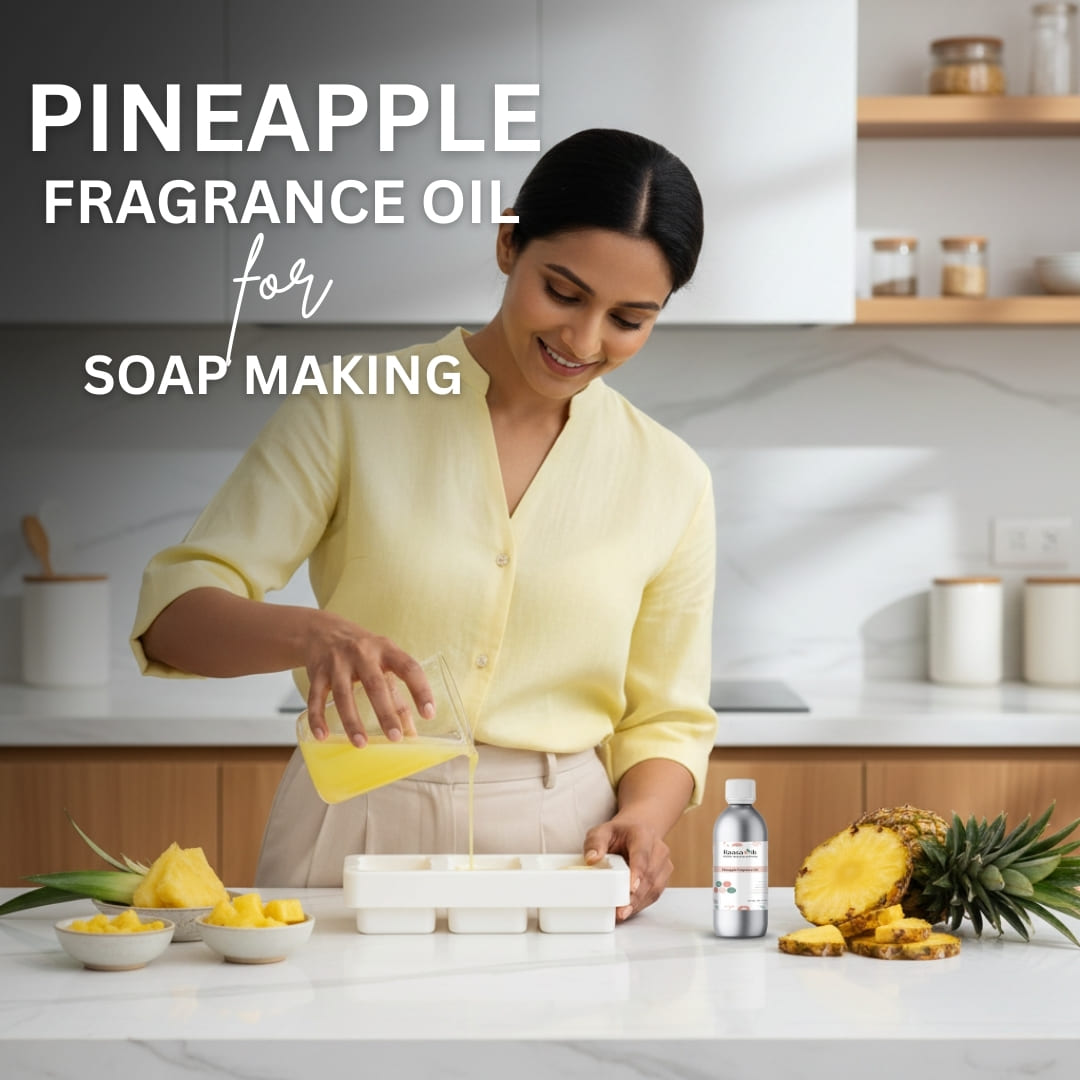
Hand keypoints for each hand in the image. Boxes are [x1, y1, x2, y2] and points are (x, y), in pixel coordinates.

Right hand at [303, 611, 433, 746]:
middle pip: (375, 684)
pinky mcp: (317, 672)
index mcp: (386, 650)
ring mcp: (337, 663)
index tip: (429, 714)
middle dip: (385, 712)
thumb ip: (397, 696)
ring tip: (361, 744)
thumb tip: (411, 731)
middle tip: (395, 737)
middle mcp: (362, 653)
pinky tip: (322, 736)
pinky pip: (315, 697)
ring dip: (351, 721)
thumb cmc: (362, 652)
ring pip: (343, 694)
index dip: (421, 690)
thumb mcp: (383, 663)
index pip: (409, 668)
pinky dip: (317, 718)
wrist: (323, 632)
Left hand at [582, 816, 672, 922]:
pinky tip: (629, 910)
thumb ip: (595, 843)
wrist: (638, 830)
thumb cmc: (619, 833)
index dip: (638, 872)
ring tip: (623, 914)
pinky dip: (642, 903)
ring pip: (655, 887)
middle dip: (636, 895)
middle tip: (621, 910)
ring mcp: (664, 863)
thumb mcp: (602, 831)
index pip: (642, 854)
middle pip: (649, 875)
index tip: (631, 888)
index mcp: (642, 835)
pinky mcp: (663, 876)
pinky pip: (655, 893)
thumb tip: (591, 859)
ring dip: (639, 903)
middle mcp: (658, 849)